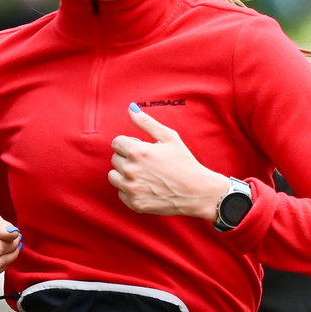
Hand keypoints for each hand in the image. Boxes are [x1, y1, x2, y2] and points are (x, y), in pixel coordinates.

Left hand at [110, 105, 231, 219]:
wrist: (196, 192)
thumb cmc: (184, 162)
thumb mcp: (169, 137)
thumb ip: (146, 122)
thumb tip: (130, 108)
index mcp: (137, 152)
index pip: (116, 142)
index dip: (130, 144)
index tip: (143, 149)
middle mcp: (131, 171)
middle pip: (115, 159)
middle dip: (127, 158)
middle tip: (147, 162)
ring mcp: (132, 189)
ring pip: (114, 177)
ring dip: (124, 174)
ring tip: (144, 174)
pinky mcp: (134, 204)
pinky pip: (120, 193)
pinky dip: (130, 190)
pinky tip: (146, 187)